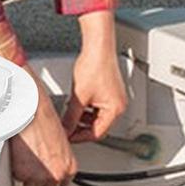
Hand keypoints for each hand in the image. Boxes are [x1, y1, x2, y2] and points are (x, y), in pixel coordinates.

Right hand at [10, 65, 77, 185]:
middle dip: (38, 180)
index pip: (62, 185)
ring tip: (25, 158)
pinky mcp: (25, 174)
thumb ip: (57, 159)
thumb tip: (50, 166)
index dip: (50, 178)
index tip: (44, 173)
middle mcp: (58, 173)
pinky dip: (16, 169)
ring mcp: (42, 176)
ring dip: (26, 177)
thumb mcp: (59, 143)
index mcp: (70, 166)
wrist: (31, 111)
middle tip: (32, 165)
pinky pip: (18, 179)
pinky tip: (19, 155)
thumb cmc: (43, 120)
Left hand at [62, 11, 127, 142]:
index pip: (97, 133)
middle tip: (68, 128)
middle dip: (82, 127)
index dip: (80, 136)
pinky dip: (88, 109)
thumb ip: (71, 117)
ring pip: (98, 117)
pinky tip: (78, 105)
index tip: (69, 137)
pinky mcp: (111, 91)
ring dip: (84, 119)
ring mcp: (116, 98)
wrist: (98, 48)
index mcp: (115, 109)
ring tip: (71, 116)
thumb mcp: (79, 97)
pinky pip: (99, 107)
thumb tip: (66, 128)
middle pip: (98, 126)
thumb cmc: (94, 66)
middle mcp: (119, 105)